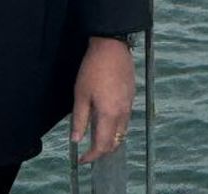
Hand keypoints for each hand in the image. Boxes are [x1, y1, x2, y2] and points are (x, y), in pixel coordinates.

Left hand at [71, 36, 133, 164]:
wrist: (112, 47)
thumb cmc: (93, 69)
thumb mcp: (80, 95)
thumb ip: (79, 120)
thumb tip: (76, 140)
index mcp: (109, 114)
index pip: (103, 145)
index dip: (92, 156)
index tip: (81, 160)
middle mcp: (123, 113)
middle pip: (116, 142)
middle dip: (102, 151)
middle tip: (88, 152)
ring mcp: (130, 105)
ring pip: (122, 132)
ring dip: (110, 139)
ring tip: (96, 138)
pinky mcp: (132, 96)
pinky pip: (126, 119)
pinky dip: (116, 127)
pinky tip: (106, 121)